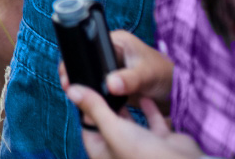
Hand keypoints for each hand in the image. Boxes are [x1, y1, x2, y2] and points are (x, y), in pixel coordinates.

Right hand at [59, 30, 173, 109]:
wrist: (177, 91)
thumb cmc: (165, 75)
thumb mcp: (147, 74)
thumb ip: (130, 79)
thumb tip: (110, 84)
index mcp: (115, 41)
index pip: (88, 45)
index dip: (76, 58)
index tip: (68, 73)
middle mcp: (110, 52)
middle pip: (85, 60)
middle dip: (76, 73)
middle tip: (68, 86)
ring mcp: (111, 67)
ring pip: (89, 74)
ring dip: (84, 84)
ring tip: (75, 95)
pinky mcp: (113, 81)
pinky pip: (97, 86)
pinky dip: (93, 93)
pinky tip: (89, 101)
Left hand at [65, 88, 201, 158]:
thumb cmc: (145, 154)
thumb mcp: (112, 128)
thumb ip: (94, 108)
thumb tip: (72, 90)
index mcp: (105, 154)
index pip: (88, 129)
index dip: (85, 110)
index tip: (84, 88)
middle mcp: (123, 152)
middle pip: (109, 124)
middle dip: (105, 105)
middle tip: (101, 82)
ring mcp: (144, 148)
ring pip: (130, 123)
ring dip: (126, 107)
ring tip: (117, 86)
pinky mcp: (162, 141)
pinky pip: (152, 122)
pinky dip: (148, 109)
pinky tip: (144, 95)